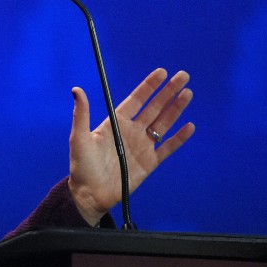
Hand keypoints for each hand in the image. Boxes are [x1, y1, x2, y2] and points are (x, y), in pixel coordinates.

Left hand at [67, 68, 194, 225]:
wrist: (90, 194)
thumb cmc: (81, 166)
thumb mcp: (78, 138)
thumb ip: (81, 114)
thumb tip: (77, 89)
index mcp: (116, 122)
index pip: (136, 100)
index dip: (149, 86)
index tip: (161, 72)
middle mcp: (132, 131)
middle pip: (154, 107)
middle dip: (168, 92)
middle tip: (183, 76)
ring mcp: (142, 146)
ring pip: (164, 123)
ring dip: (176, 109)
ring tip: (187, 94)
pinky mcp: (150, 163)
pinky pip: (168, 148)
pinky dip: (179, 138)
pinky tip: (189, 126)